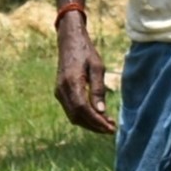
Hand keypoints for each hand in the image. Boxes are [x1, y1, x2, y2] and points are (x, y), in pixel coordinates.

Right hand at [54, 13, 115, 135]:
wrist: (69, 42)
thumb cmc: (86, 52)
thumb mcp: (97, 67)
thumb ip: (98, 90)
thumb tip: (101, 112)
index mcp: (71, 82)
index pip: (82, 108)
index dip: (96, 121)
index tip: (109, 127)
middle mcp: (62, 90)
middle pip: (76, 116)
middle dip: (94, 125)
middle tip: (111, 129)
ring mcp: (59, 92)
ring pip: (73, 116)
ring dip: (89, 123)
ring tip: (106, 124)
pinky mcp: (60, 93)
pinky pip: (71, 110)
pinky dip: (84, 116)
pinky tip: (97, 116)